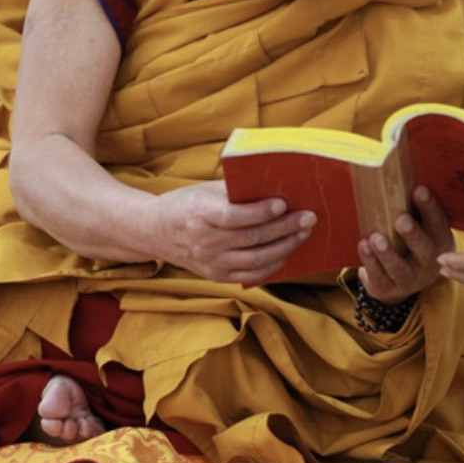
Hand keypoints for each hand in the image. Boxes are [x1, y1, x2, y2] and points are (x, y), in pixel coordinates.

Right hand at [150, 180, 315, 284]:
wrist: (154, 232)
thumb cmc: (186, 204)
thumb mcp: (205, 190)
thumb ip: (236, 191)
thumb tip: (274, 186)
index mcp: (200, 215)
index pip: (235, 217)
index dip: (262, 212)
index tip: (283, 203)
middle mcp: (205, 242)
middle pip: (253, 238)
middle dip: (286, 228)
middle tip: (309, 217)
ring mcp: (210, 263)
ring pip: (257, 260)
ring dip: (286, 246)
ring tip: (303, 233)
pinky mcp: (216, 276)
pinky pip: (251, 276)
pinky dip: (273, 265)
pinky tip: (287, 252)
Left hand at [357, 185, 454, 303]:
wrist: (407, 278)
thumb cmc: (413, 241)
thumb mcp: (422, 226)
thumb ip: (416, 208)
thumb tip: (400, 168)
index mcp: (441, 242)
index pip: (438, 224)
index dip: (430, 207)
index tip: (419, 189)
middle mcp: (430, 263)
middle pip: (423, 250)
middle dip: (412, 234)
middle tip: (401, 219)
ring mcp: (410, 279)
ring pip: (399, 268)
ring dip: (386, 253)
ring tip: (375, 237)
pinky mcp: (389, 289)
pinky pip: (379, 277)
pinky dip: (370, 262)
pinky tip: (363, 245)